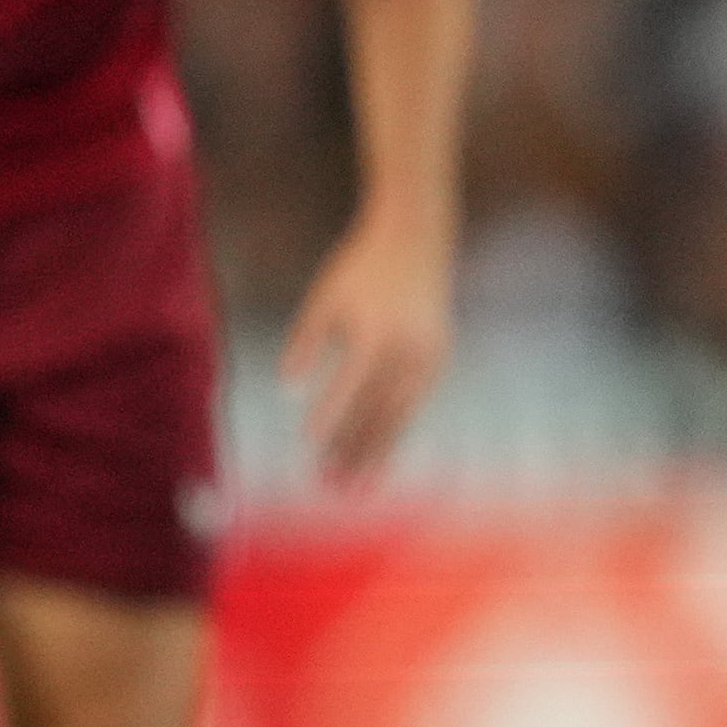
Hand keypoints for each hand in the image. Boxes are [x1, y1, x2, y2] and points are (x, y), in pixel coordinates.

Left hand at [283, 207, 453, 484]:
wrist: (417, 239)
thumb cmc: (360, 268)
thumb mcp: (325, 298)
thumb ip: (305, 340)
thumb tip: (288, 388)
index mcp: (375, 332)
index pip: (349, 384)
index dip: (329, 414)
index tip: (308, 444)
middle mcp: (407, 349)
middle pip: (377, 410)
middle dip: (353, 451)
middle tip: (329, 486)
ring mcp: (428, 357)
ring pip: (398, 415)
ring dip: (374, 453)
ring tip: (352, 487)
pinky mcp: (438, 359)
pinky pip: (412, 405)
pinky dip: (393, 432)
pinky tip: (376, 456)